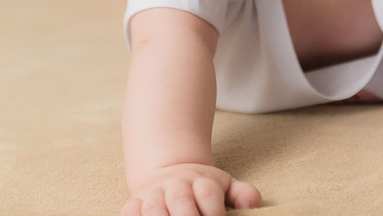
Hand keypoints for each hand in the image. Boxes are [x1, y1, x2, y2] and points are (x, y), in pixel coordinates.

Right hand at [122, 163, 261, 215]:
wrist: (167, 171)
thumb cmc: (201, 187)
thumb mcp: (224, 185)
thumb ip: (241, 194)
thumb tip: (253, 203)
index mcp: (200, 180)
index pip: (208, 193)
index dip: (215, 212)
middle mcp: (175, 185)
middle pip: (180, 201)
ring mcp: (153, 194)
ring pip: (153, 208)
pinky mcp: (134, 203)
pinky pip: (129, 212)